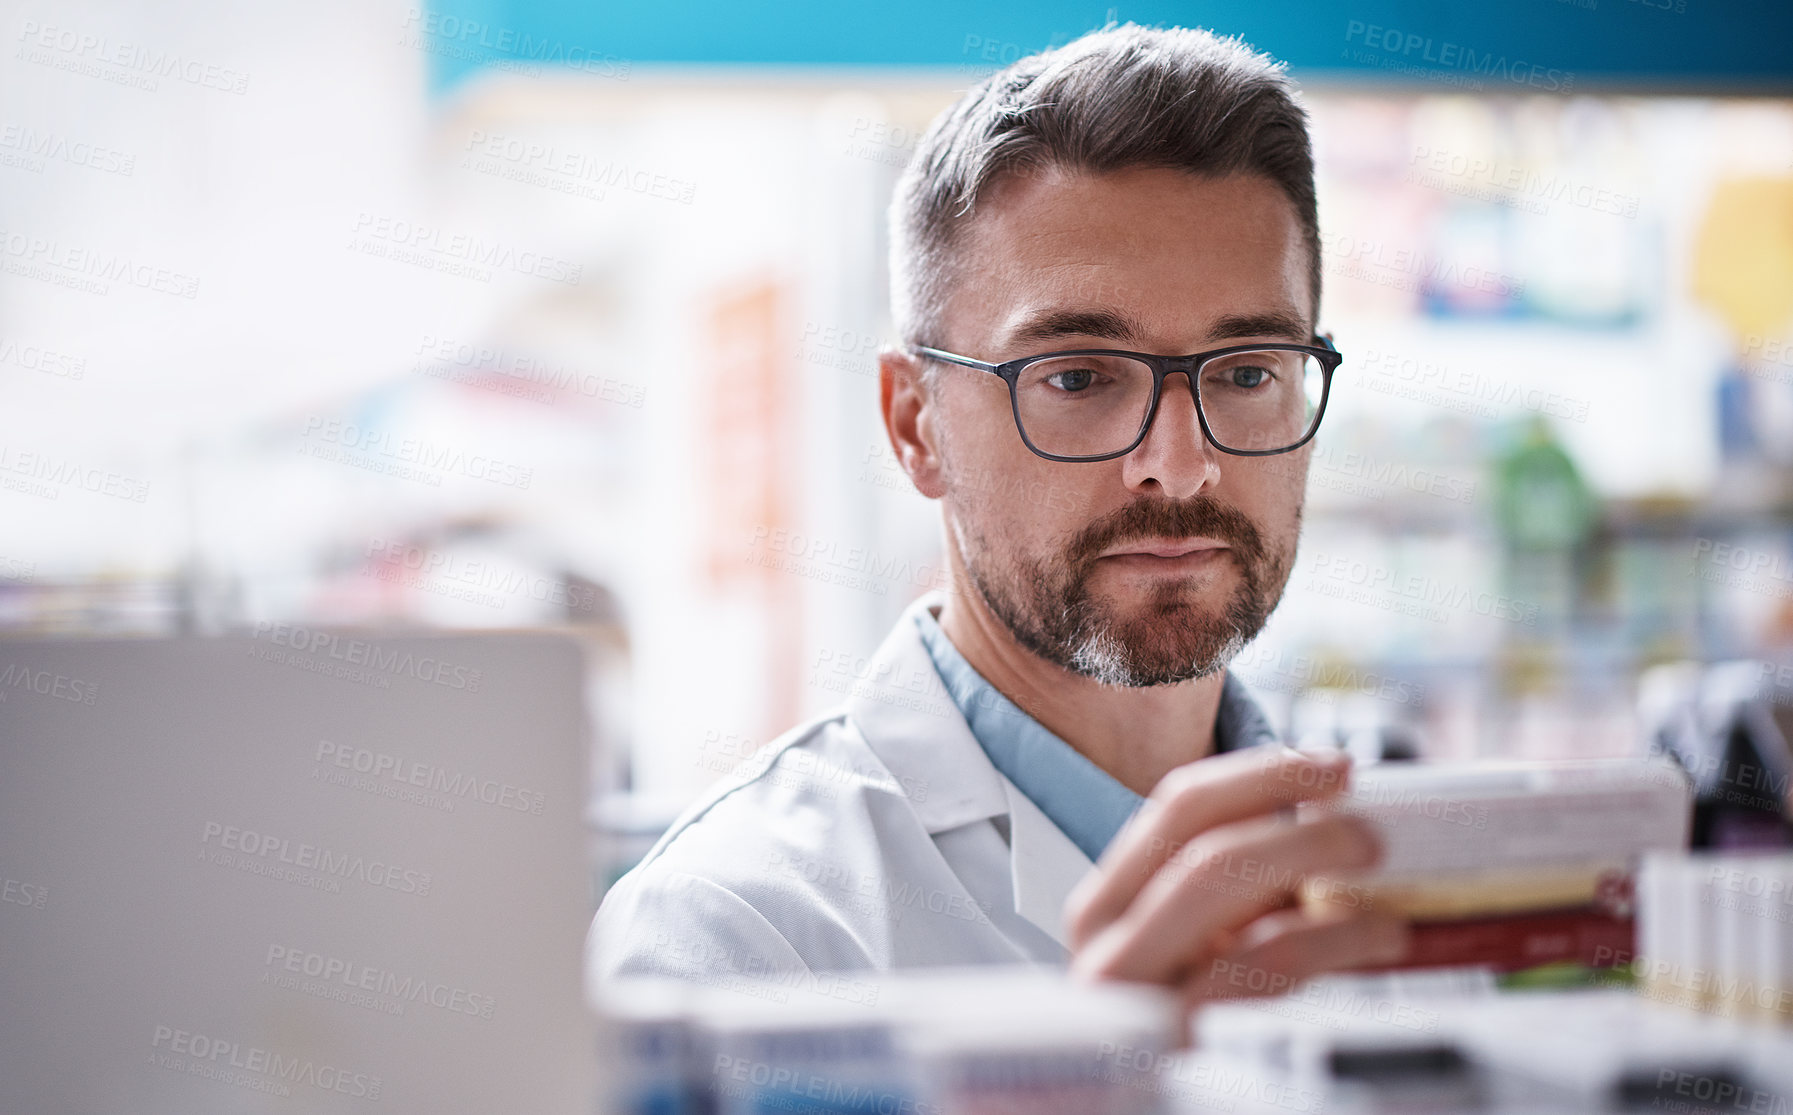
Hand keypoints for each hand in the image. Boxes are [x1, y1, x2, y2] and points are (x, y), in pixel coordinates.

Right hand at [1064, 746, 1408, 1031]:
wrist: (1162, 1114)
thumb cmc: (1192, 1034)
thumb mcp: (1195, 957)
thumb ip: (1237, 899)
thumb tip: (1333, 824)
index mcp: (1104, 907)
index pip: (1175, 807)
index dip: (1259, 774)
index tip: (1332, 765)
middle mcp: (1105, 943)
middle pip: (1196, 841)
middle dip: (1291, 814)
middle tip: (1365, 824)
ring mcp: (1133, 993)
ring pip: (1215, 886)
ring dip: (1310, 861)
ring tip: (1377, 872)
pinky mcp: (1176, 1038)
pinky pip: (1257, 962)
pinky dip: (1329, 937)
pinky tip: (1377, 934)